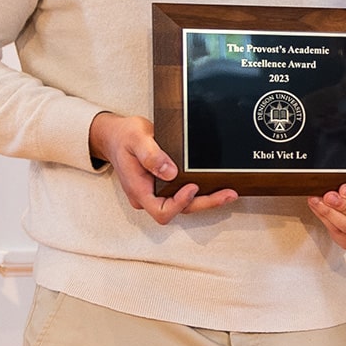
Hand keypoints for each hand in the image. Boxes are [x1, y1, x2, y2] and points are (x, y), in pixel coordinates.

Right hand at [88, 111, 236, 223]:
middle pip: (179, 210)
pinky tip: (217, 186)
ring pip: (184, 205)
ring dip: (207, 200)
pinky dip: (201, 193)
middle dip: (204, 204)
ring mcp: (156, 192)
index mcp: (139, 189)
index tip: (193, 186)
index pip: (161, 210)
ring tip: (229, 192)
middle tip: (227, 195)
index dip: (180, 203)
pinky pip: (183, 194)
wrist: (116, 135)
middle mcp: (148, 196)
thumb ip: (151, 156)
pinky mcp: (164, 186)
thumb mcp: (136, 140)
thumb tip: (170, 172)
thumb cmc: (124, 137)